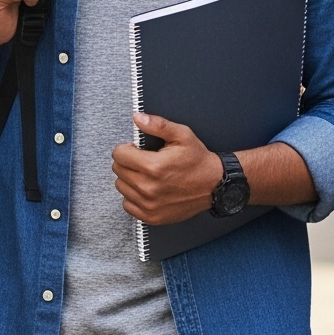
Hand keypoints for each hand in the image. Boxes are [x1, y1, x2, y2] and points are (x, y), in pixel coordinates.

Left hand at [111, 115, 225, 223]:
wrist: (215, 186)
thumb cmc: (198, 161)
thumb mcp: (182, 135)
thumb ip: (157, 125)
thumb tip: (137, 118)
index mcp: (153, 166)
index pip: (119, 155)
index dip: (127, 148)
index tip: (136, 150)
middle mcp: (149, 188)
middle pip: (118, 170)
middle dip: (127, 162)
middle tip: (143, 161)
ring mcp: (149, 205)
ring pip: (121, 187)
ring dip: (129, 179)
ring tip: (146, 175)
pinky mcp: (152, 217)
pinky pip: (127, 205)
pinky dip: (133, 196)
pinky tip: (146, 189)